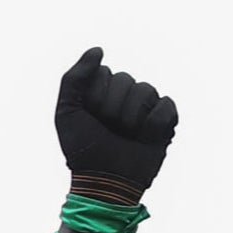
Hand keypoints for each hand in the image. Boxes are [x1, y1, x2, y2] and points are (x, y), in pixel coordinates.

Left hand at [55, 47, 177, 204]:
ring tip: (126, 137)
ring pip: (145, 90)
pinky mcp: (164, 122)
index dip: (96, 97)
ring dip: (132, 118)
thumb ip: (74, 78)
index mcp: (101, 91)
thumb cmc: (83, 151)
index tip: (91, 119)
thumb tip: (99, 50)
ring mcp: (145, 108)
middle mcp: (124, 96)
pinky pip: (166, 105)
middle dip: (113, 110)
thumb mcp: (67, 112)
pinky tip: (145, 137)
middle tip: (109, 131)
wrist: (104, 182)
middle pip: (126, 80)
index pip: (104, 73)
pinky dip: (155, 122)